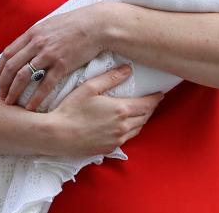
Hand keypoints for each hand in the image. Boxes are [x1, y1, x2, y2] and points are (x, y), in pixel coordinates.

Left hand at [0, 4, 109, 109]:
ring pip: (24, 76)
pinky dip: (35, 98)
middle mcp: (37, 44)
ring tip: (10, 103)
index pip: (8, 53)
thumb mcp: (50, 24)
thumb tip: (26, 46)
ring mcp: (49, 55)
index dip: (0, 69)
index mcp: (33, 33)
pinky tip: (31, 107)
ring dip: (14, 92)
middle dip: (3, 84)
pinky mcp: (63, 65)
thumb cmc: (74, 24)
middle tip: (1, 96)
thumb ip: (36, 36)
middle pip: (12, 67)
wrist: (96, 25)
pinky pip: (45, 85)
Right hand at [46, 65, 163, 156]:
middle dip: (150, 108)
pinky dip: (131, 130)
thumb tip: (128, 69)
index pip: (147, 104)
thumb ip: (111, 78)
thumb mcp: (90, 87)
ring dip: (141, 120)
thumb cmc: (71, 109)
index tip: (160, 93)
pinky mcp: (109, 148)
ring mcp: (117, 139)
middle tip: (151, 101)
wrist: (58, 135)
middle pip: (145, 117)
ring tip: (141, 112)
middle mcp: (123, 126)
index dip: (155, 98)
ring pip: (137, 129)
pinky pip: (127, 138)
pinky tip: (125, 126)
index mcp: (121, 109)